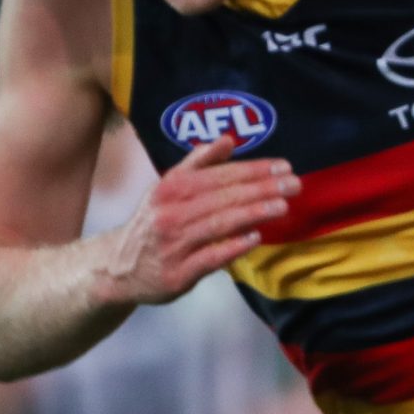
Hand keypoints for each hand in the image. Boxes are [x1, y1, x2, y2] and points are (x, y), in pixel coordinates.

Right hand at [95, 137, 299, 305]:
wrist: (119, 267)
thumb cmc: (153, 223)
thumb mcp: (167, 188)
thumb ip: (198, 163)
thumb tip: (228, 139)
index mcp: (170, 189)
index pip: (218, 175)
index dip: (252, 169)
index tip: (284, 166)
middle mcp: (170, 214)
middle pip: (222, 198)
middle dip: (261, 189)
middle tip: (294, 184)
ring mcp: (173, 245)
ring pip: (217, 225)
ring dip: (251, 214)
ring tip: (282, 206)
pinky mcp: (177, 274)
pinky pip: (208, 259)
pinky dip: (231, 248)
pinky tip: (254, 238)